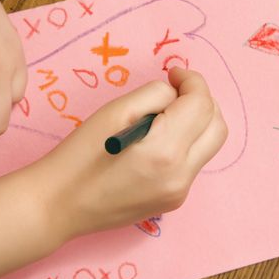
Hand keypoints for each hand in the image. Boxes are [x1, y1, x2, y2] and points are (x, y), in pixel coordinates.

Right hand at [35, 67, 227, 240]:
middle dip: (202, 101)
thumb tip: (178, 95)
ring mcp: (181, 191)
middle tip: (176, 91)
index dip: (193, 81)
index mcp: (165, 150)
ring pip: (210, 145)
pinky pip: (195, 161)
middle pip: (218, 126)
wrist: (60, 205)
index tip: (175, 74)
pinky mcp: (176, 200)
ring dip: (198, 122)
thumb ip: (155, 95)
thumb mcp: (115, 112)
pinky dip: (187, 142)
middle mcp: (182, 175)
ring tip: (167, 114)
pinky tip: (160, 139)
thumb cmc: (80, 155)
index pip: (202, 105)